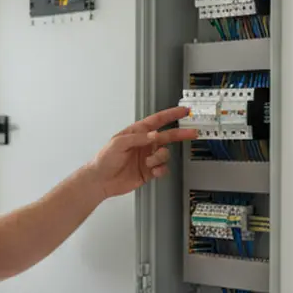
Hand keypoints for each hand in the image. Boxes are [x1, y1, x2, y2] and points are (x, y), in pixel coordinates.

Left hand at [84, 106, 198, 198]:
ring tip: (148, 162)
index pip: (157, 121)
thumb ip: (138, 138)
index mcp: (137, 133)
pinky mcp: (149, 171)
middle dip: (180, 134)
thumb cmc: (104, 159)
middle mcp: (144, 144)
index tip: (184, 111)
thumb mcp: (118, 143)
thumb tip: (155, 135)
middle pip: (168, 136)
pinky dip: (160, 170)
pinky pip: (162, 169)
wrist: (101, 180)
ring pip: (165, 154)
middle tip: (192, 132)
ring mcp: (147, 157)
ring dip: (159, 158)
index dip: (171, 115)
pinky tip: (153, 171)